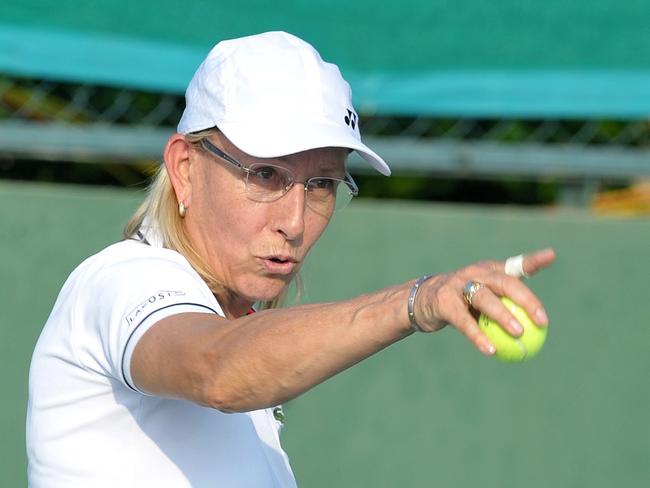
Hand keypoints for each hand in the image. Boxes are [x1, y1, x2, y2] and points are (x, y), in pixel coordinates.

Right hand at [413, 248, 555, 354]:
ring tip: (519, 333)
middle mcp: (474, 273)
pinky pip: (464, 321)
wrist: (421, 301)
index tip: (551, 256)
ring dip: (504, 316)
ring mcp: (457, 285)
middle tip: (542, 321)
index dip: (533, 260)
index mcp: (487, 270)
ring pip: (485, 299)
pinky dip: (478, 336)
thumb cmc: (460, 301)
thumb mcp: (482, 296)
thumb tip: (538, 326)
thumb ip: (505, 305)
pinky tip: (490, 350)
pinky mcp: (444, 302)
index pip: (514, 265)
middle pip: (504, 282)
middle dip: (525, 300)